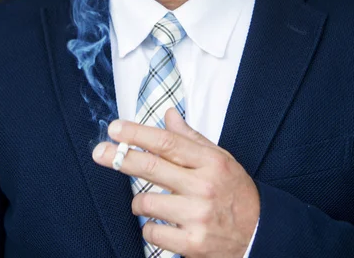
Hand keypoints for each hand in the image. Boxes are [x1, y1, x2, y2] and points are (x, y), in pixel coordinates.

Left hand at [92, 108, 259, 257]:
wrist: (259, 234)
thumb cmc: (235, 191)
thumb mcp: (220, 158)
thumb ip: (191, 137)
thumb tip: (168, 114)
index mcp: (210, 162)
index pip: (167, 142)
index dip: (138, 134)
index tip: (116, 128)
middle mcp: (203, 187)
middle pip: (152, 168)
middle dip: (120, 157)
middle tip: (99, 151)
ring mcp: (197, 217)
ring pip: (147, 202)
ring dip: (138, 200)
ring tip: (147, 200)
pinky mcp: (192, 244)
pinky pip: (152, 232)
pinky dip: (149, 227)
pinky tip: (160, 223)